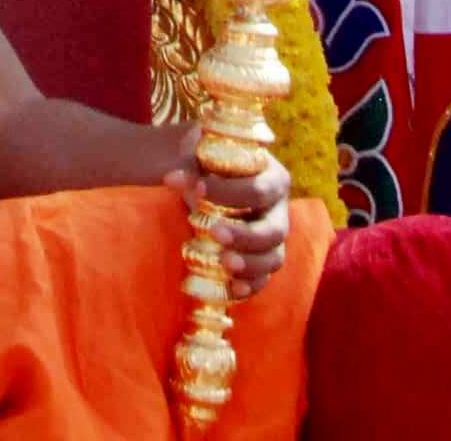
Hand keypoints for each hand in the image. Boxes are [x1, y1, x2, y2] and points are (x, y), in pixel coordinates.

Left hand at [164, 130, 292, 302]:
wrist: (217, 180)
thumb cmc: (215, 165)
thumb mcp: (207, 160)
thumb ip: (192, 168)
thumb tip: (170, 179)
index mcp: (274, 178)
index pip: (259, 189)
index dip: (230, 193)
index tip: (198, 189)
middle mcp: (280, 211)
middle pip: (274, 231)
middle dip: (245, 235)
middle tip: (214, 232)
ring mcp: (274, 239)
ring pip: (273, 259)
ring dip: (250, 264)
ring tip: (224, 263)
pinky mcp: (264, 260)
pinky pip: (264, 279)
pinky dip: (251, 285)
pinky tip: (233, 288)